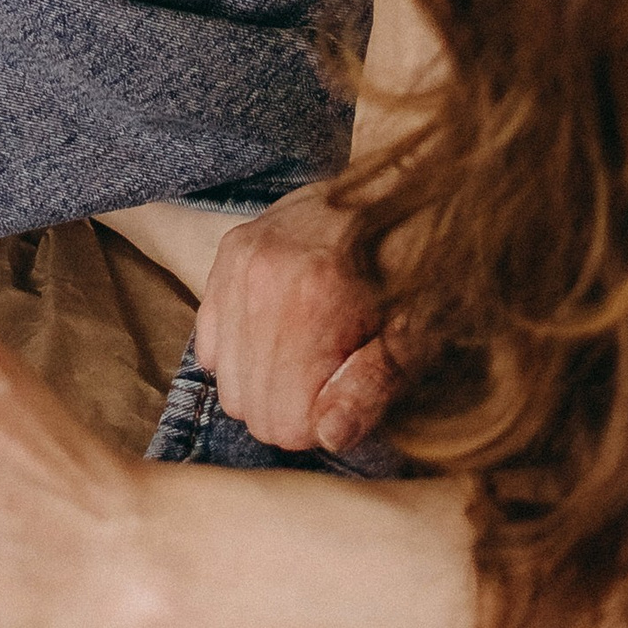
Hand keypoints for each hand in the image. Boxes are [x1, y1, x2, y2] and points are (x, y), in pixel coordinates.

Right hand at [195, 181, 399, 456]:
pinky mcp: (228, 254)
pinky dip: (239, 354)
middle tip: (328, 385)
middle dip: (288, 411)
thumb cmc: (418, 273)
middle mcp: (263, 279)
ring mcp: (239, 262)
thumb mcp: (416, 337)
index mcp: (315, 303)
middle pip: (248, 404)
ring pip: (223, 379)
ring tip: (307, 360)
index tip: (345, 405)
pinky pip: (209, 342)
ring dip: (263, 384)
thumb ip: (372, 390)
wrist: (398, 190)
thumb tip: (327, 437)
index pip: (283, 419)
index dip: (318, 427)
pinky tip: (280, 338)